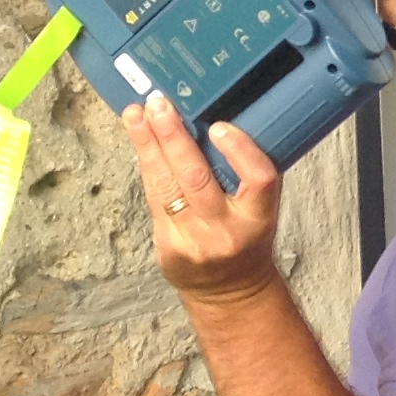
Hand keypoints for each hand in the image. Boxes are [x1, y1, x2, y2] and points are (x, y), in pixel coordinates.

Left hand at [124, 96, 283, 304]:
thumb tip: (208, 119)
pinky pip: (155, 199)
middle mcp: (227, 231)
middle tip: (158, 104)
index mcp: (259, 218)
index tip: (219, 126)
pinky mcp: (168, 248)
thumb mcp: (259, 208)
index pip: (259, 179)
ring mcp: (194, 242)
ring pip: (166, 186)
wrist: (231, 291)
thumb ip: (243, 174)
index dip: (239, 150)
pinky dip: (147, 167)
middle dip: (173, 136)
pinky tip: (141, 144)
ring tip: (135, 114)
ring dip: (147, 145)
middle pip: (197, 177)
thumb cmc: (246, 236)